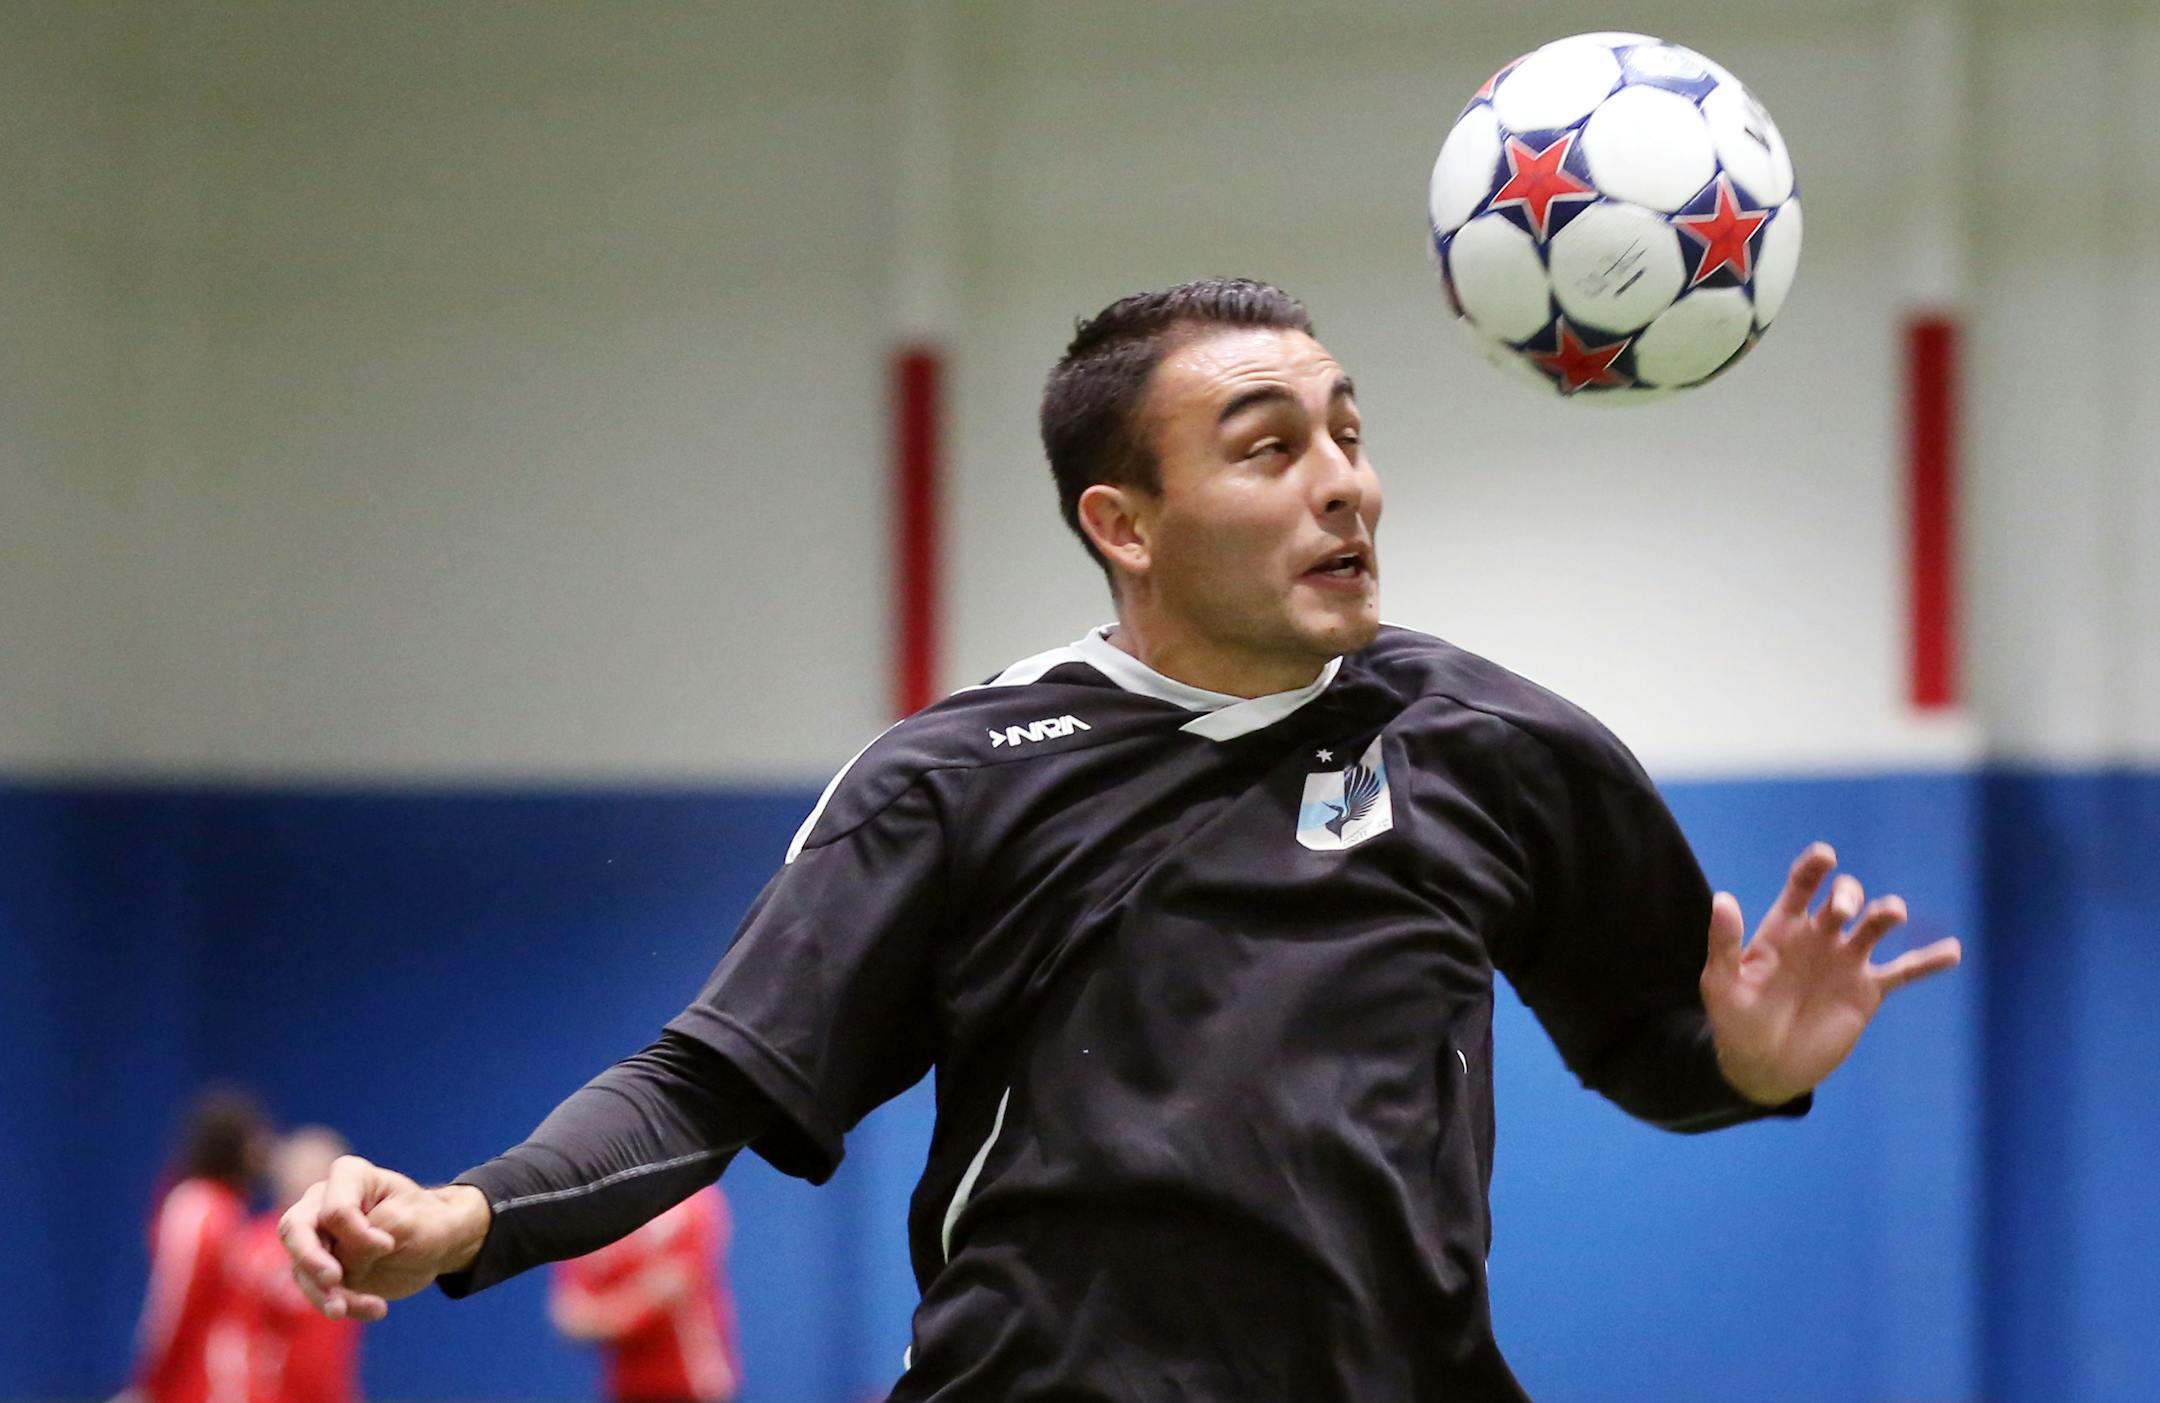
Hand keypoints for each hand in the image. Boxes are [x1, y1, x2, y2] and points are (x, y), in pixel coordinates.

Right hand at [278, 1154, 490, 1321]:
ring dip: (325, 1294)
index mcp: (349, 1175)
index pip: (334, 1209)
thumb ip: (364, 1240)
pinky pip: (317, 1290)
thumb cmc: (425, 1222)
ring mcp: (316, 1234)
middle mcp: (322, 1200)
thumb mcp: (407, 1224)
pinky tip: (375, 1309)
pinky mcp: (320, 1266)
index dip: (358, 1234)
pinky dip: (342, 1304)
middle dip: (311, 1260)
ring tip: (348, 1310)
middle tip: (334, 1281)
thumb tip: (336, 1264)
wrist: (437, 1241)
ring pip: (302, 1267)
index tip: (387, 1245)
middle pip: (295, 1229)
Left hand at [1701, 843, 1961, 1105]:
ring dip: (1886, 913)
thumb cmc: (1735, 1020)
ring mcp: (1846, 962)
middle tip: (1844, 913)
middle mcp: (1819, 936)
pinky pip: (1904, 971)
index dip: (1815, 867)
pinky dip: (1928, 961)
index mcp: (1784, 926)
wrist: (1762, 1066)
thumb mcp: (1722, 982)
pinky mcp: (1867, 992)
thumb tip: (1723, 898)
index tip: (1825, 856)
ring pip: (1876, 926)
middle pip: (1844, 898)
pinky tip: (1953, 950)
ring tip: (1891, 913)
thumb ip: (1725, 942)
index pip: (1802, 885)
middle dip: (1848, 896)